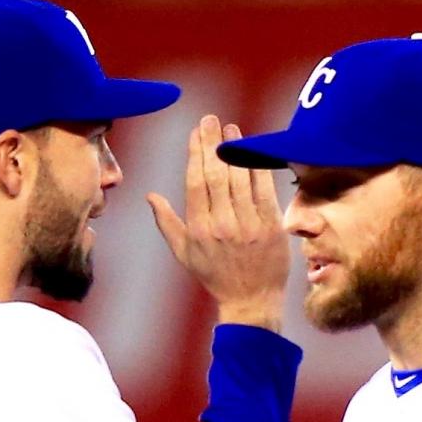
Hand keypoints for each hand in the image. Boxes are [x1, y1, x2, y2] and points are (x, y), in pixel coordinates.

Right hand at [150, 115, 289, 328]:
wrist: (251, 302)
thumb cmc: (215, 276)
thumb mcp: (184, 253)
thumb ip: (167, 222)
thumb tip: (150, 194)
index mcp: (200, 228)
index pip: (195, 181)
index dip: (195, 153)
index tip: (195, 132)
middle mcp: (223, 225)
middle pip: (216, 175)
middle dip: (212, 143)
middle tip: (211, 119)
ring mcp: (249, 226)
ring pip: (240, 179)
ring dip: (235, 150)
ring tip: (231, 129)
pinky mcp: (272, 228)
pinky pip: (265, 191)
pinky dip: (259, 169)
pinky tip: (253, 151)